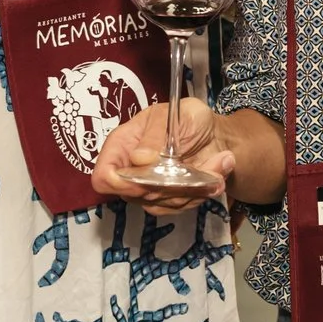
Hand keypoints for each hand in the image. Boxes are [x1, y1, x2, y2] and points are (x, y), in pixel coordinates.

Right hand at [93, 99, 233, 215]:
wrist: (214, 135)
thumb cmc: (188, 118)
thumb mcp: (171, 114)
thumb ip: (155, 134)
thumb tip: (139, 158)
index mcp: (122, 145)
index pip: (103, 176)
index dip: (120, 184)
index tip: (147, 179)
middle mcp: (130, 171)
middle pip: (135, 195)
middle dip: (170, 183)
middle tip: (196, 166)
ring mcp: (148, 190)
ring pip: (162, 203)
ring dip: (194, 186)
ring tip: (219, 162)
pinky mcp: (169, 201)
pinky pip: (181, 206)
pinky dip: (203, 192)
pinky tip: (216, 173)